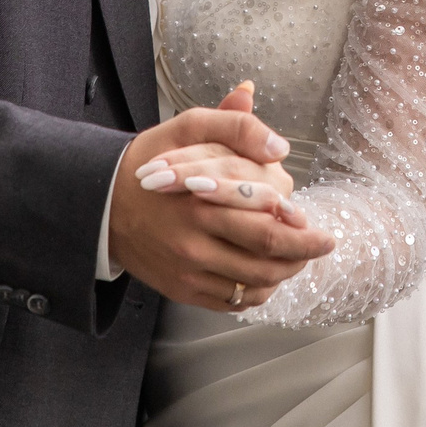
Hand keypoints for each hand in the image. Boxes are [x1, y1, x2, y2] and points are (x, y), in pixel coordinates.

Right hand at [108, 86, 333, 310]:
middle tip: (322, 247)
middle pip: (265, 262)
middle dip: (302, 257)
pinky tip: (265, 275)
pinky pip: (229, 301)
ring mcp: (187, 271)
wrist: (102, 201)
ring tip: (297, 260)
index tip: (323, 231)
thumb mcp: (189, 127)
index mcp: (201, 203)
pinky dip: (255, 292)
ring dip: (282, 275)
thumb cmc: (153, 162)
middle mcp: (194, 243)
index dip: (301, 234)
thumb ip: (236, 126)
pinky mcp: (180, 289)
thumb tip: (279, 146)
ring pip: (251, 286)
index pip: (267, 228)